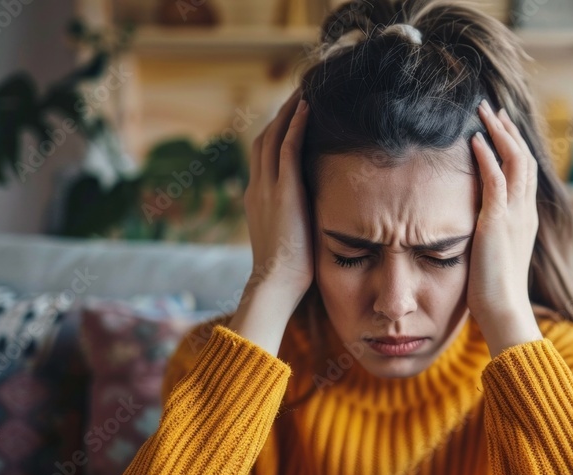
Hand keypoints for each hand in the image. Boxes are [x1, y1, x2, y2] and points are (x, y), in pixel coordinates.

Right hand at [243, 88, 314, 306]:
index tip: (292, 116)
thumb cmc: (288, 272)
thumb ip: (296, 219)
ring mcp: (267, 189)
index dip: (276, 133)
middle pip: (264, 139)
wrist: (276, 284)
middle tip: (299, 93)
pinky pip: (287, 150)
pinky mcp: (283, 192)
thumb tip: (314, 217)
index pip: (263, 156)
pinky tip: (308, 109)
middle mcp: (258, 188)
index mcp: (257, 199)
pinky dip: (296, 126)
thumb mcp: (290, 238)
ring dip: (289, 112)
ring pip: (273, 137)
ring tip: (305, 91)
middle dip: (281, 115)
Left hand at [468, 99, 542, 356]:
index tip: (501, 129)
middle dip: (509, 131)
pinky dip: (487, 155)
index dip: (514, 147)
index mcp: (526, 219)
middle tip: (494, 109)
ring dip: (499, 133)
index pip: (525, 173)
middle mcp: (526, 211)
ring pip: (514, 160)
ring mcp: (515, 214)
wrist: (504, 310)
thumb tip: (474, 230)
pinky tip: (475, 139)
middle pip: (524, 159)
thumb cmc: (495, 292)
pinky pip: (495, 178)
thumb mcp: (493, 255)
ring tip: (484, 112)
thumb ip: (488, 236)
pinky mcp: (498, 220)